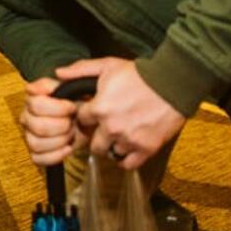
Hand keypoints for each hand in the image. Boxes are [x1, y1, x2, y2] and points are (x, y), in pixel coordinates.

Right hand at [20, 77, 84, 165]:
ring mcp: (31, 133)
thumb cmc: (85, 101)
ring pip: (35, 142)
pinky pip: (37, 158)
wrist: (91, 119)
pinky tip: (68, 148)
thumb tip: (58, 73)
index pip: (36, 103)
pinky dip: (55, 155)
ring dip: (59, 141)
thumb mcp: (85, 82)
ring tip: (71, 135)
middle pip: (36, 125)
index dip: (58, 107)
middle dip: (61, 126)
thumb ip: (75, 72)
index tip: (72, 106)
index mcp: (35, 97)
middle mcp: (28, 115)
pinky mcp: (37, 151)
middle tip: (73, 122)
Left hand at [56, 58, 186, 169]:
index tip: (93, 114)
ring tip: (119, 136)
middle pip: (93, 144)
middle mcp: (111, 127)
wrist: (172, 83)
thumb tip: (59, 73)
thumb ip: (80, 70)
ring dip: (113, 147)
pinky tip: (128, 147)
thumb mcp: (107, 66)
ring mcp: (129, 139)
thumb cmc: (139, 74)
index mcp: (99, 108)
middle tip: (105, 129)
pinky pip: (128, 164)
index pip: (81, 120)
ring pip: (110, 154)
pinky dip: (126, 159)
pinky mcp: (147, 148)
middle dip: (97, 136)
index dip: (86, 117)